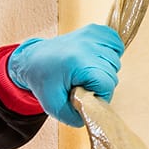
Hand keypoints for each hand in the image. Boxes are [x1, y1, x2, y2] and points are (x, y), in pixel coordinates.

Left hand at [7, 24, 122, 126]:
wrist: (33, 59)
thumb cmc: (43, 81)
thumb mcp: (55, 107)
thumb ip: (76, 117)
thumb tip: (95, 118)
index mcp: (77, 63)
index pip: (107, 84)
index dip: (99, 95)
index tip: (86, 95)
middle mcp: (86, 46)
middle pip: (112, 73)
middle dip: (100, 84)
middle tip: (82, 84)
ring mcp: (91, 35)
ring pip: (115, 60)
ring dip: (104, 70)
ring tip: (85, 72)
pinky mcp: (94, 30)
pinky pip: (114, 43)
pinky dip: (110, 53)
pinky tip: (96, 60)